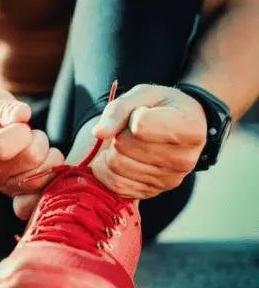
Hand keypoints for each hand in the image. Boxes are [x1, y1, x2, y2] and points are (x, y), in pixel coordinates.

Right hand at [0, 86, 63, 199]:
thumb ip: (2, 105)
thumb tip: (22, 116)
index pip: (2, 145)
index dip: (20, 130)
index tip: (20, 122)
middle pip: (32, 156)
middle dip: (38, 138)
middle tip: (29, 133)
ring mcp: (5, 187)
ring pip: (45, 173)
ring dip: (48, 155)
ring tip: (34, 146)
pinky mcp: (21, 196)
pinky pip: (45, 193)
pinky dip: (52, 176)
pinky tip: (43, 164)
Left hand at [91, 84, 206, 198]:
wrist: (178, 128)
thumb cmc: (161, 107)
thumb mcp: (144, 95)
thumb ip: (118, 109)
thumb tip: (98, 133)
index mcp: (190, 129)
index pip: (140, 126)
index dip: (132, 115)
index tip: (143, 112)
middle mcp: (184, 160)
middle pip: (123, 146)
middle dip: (120, 133)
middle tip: (133, 129)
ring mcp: (168, 180)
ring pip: (116, 165)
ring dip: (114, 150)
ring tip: (130, 143)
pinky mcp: (151, 192)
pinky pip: (115, 183)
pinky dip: (109, 169)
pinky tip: (121, 157)